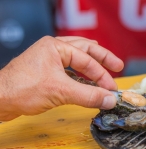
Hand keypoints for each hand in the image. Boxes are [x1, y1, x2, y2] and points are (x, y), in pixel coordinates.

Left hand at [0, 36, 123, 120]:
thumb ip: (89, 95)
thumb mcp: (62, 92)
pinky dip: (81, 75)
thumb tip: (111, 100)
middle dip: (102, 59)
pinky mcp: (45, 73)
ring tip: (105, 67)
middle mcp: (52, 49)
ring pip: (76, 58)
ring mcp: (48, 60)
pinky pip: (69, 70)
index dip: (103, 75)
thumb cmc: (23, 90)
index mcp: (56, 47)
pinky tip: (86, 81)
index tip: (112, 89)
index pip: (87, 60)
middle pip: (85, 50)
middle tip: (118, 66)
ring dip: (91, 65)